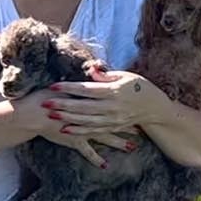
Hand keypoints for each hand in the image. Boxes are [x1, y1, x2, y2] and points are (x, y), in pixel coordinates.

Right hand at [13, 88, 137, 167]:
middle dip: (127, 127)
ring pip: (105, 137)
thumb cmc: (46, 96)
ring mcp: (83, 131)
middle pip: (113, 122)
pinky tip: (105, 165)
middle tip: (140, 131)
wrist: (33, 114)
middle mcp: (90, 118)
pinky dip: (96, 159)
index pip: (111, 104)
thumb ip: (83, 80)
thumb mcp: (66, 84)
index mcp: (90, 102)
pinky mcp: (74, 141)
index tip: (137, 109)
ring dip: (118, 142)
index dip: (125, 107)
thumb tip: (97, 69)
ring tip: (132, 147)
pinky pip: (88, 152)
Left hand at [41, 66, 164, 133]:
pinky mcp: (113, 127)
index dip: (69, 88)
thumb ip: (106, 75)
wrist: (155, 108)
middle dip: (63, 105)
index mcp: (113, 91)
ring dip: (68, 118)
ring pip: (86, 121)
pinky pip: (93, 131)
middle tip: (45, 103)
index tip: (54, 86)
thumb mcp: (124, 76)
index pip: (87, 90)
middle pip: (83, 107)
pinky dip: (79, 131)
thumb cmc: (138, 87)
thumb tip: (91, 68)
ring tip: (51, 115)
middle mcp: (112, 107)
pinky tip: (65, 130)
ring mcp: (112, 119)